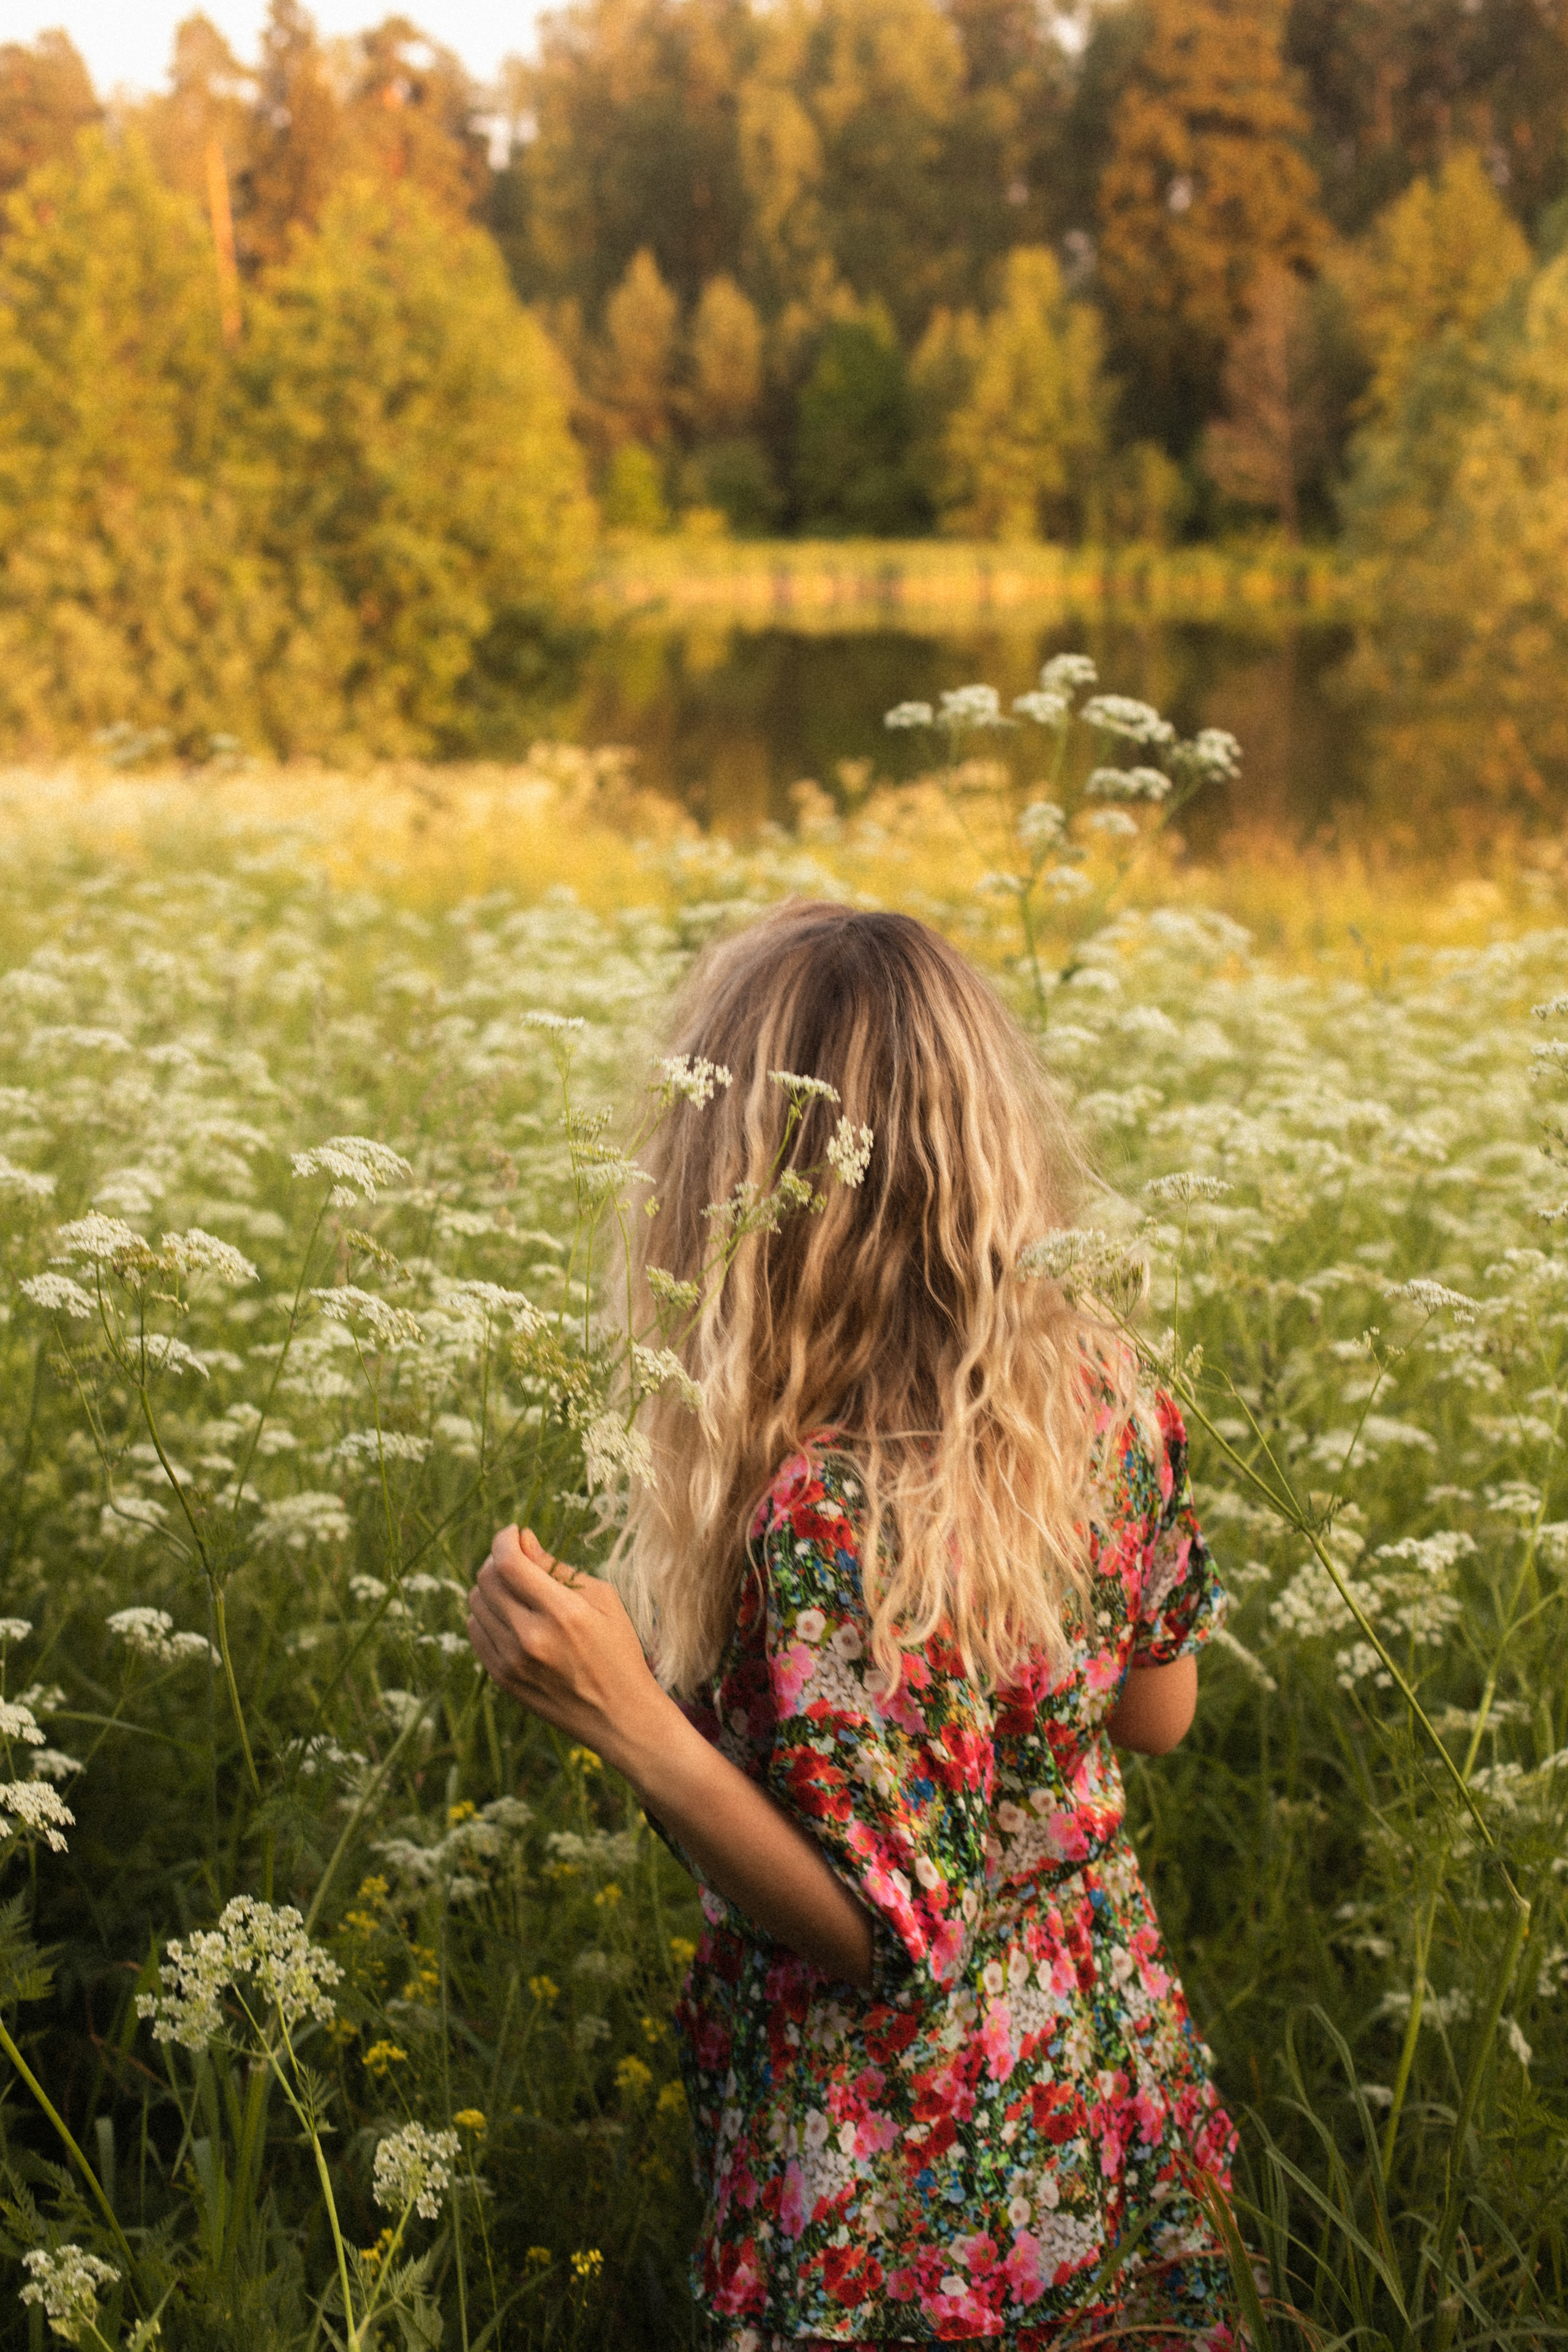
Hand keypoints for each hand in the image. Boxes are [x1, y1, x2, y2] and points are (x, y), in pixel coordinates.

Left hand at [466, 1526, 668, 1770]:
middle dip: (498, 1558)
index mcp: (562, 1613)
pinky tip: (509, 1615)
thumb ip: (559, 1569)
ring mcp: (512, 1661)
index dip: (504, 1539)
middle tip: (516, 1558)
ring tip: (516, 1589)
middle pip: (487, 1579)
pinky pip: (476, 1631)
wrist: (619, 1715)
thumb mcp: (603, 1600)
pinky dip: (486, 1614)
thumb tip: (523, 1539)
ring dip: (491, 1586)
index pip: (509, 1563)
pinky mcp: (502, 1678)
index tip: (514, 1532)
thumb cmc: (618, 1649)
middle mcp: (531, 1637)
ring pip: (476, 1603)